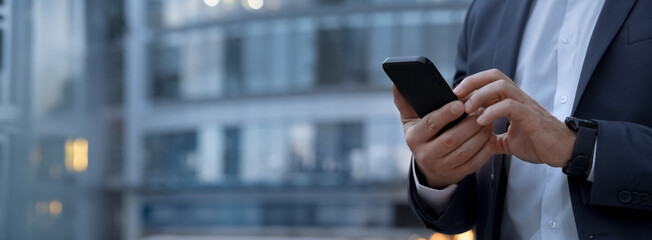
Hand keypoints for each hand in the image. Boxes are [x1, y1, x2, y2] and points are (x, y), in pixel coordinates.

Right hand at [393, 84, 495, 188]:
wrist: (428, 167)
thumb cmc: (422, 135)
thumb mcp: (410, 120)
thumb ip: (405, 101)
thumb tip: (396, 83)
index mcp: (414, 137)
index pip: (430, 124)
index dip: (446, 114)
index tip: (460, 104)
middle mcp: (426, 154)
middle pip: (451, 138)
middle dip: (469, 124)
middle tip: (481, 111)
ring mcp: (442, 166)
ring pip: (465, 151)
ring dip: (480, 135)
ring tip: (488, 121)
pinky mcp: (456, 174)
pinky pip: (474, 163)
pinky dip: (485, 149)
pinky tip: (489, 137)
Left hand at [454, 69, 575, 166]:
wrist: (564, 152)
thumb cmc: (539, 143)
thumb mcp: (509, 141)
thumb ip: (494, 137)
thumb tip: (477, 141)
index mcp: (513, 100)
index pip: (490, 80)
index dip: (471, 84)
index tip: (454, 96)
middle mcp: (519, 98)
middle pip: (494, 76)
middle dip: (472, 82)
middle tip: (456, 97)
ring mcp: (526, 106)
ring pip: (502, 86)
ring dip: (480, 95)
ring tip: (467, 109)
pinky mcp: (531, 118)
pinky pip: (510, 106)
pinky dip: (493, 111)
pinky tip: (482, 121)